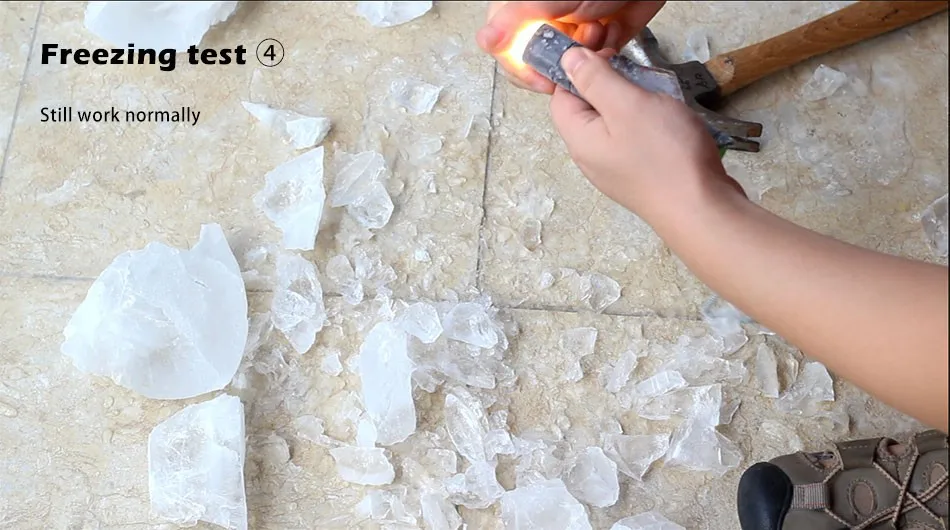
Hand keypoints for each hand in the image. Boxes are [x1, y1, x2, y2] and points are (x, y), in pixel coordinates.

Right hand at [476, 1, 664, 92]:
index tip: (541, 78)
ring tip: (599, 30)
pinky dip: (606, 57)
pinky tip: (612, 33)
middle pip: (536, 63)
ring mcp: (573, 32)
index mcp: (526, 8)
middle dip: (560, 62)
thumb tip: (485, 39)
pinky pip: (594, 67)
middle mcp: (546, 21)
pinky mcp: (599, 41)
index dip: (523, 69)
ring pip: (567, 68)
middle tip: (576, 46)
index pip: (507, 50)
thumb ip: (517, 19)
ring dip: (586, 57)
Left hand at [549, 47, 746, 226]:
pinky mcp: (640, 176)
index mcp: (579, 138)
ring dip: (633, 102)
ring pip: (614, 123)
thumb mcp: (627, 104)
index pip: (561, 95)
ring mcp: (616, 170)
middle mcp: (591, 157)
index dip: (578, 69)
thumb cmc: (665, 156)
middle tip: (639, 72)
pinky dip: (647, 123)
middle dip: (609, 83)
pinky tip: (668, 120)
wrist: (702, 209)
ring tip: (658, 96)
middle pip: (588, 109)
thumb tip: (567, 60)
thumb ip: (595, 80)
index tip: (608, 52)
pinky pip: (635, 140)